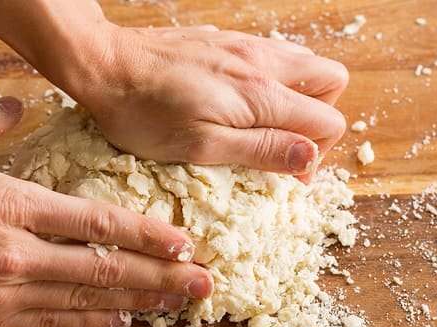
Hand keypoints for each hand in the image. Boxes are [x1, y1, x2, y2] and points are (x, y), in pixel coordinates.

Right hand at [0, 99, 212, 326]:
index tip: (183, 241)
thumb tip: (19, 104)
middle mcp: (17, 256)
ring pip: (88, 303)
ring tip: (178, 306)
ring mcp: (5, 296)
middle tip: (204, 284)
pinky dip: (93, 322)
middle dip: (162, 277)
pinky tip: (122, 321)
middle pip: (107, 270)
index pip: (97, 222)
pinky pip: (55, 325)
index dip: (147, 234)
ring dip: (139, 305)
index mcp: (8, 204)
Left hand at [72, 25, 347, 176]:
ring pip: (305, 67)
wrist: (105, 67)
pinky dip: (273, 85)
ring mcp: (245, 47)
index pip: (328, 121)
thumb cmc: (146, 116)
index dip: (317, 156)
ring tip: (265, 128)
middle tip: (285, 148)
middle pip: (331, 83)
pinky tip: (242, 107)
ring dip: (298, 100)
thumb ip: (262, 151)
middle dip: (320, 120)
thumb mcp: (204, 148)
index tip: (287, 174)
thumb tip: (309, 159)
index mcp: (260, 94)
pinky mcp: (227, 42)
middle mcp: (261, 63)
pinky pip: (273, 58)